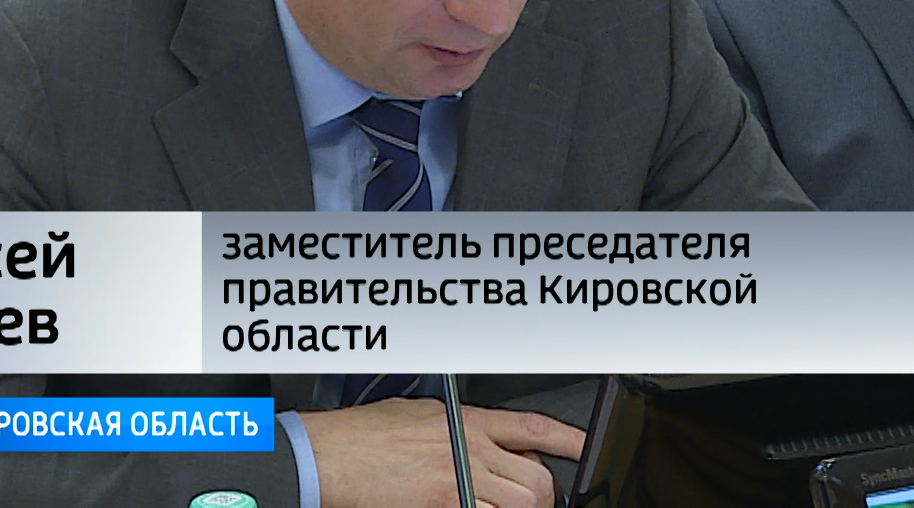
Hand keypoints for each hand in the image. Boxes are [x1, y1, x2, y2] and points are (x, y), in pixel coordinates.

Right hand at [300, 398, 584, 507]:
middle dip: (540, 498)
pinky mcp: (444, 506)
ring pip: (520, 505)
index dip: (569, 442)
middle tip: (527, 503)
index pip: (534, 429)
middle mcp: (470, 451)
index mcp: (466, 421)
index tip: (585, 451)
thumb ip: (459, 430)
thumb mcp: (421, 415)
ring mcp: (458, 483)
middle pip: (536, 481)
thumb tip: (482, 442)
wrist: (328, 456)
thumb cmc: (362, 435)